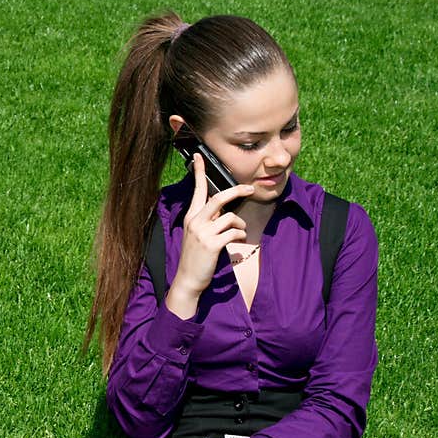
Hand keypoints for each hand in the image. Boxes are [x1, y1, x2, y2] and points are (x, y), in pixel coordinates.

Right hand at [171, 154, 254, 297]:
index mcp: (191, 217)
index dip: (199, 172)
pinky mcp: (212, 244)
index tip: (199, 157)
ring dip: (240, 224)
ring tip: (240, 232)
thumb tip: (225, 210)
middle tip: (250, 188)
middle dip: (237, 191)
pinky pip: (234, 233)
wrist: (188, 279)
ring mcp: (203, 233)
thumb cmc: (196, 257)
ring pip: (230, 217)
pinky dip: (240, 236)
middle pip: (218, 198)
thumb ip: (208, 220)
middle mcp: (195, 222)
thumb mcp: (197, 235)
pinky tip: (238, 242)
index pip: (196, 190)